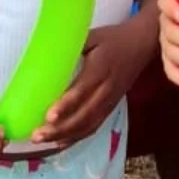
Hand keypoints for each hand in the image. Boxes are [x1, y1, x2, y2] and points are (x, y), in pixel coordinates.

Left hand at [38, 16, 154, 145]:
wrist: (142, 45)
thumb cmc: (114, 39)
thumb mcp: (93, 36)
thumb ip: (71, 46)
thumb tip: (44, 54)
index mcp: (100, 70)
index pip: (82, 91)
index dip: (66, 105)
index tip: (48, 116)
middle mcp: (106, 90)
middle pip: (83, 115)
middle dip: (60, 128)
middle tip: (36, 135)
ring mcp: (110, 102)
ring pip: (88, 125)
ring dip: (65, 136)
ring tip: (42, 141)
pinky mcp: (111, 107)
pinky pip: (94, 126)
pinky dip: (77, 137)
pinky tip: (60, 142)